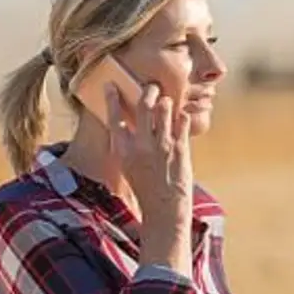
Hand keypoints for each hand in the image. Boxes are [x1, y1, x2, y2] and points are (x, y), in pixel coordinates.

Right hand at [107, 82, 193, 272]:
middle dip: (147, 90)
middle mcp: (141, 146)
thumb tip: (125, 122)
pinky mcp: (180, 149)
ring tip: (167, 101)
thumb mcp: (127, 166)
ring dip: (166, 101)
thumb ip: (126, 144)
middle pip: (143, 106)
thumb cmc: (145, 186)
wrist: (164, 208)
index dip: (112, 98)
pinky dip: (181, 115)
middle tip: (151, 85)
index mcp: (123, 150)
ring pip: (164, 109)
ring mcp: (162, 146)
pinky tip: (180, 115)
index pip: (114, 117)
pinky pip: (182, 121)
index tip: (112, 85)